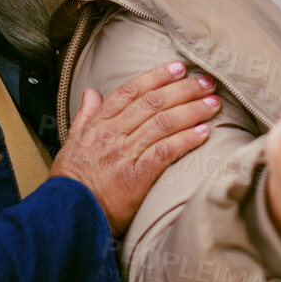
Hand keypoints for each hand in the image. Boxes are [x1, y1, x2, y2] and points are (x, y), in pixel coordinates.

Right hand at [51, 62, 219, 235]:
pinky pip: (165, 152)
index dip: (156, 77)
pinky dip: (186, 140)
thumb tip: (91, 92)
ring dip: (192, 110)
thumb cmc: (71, 181)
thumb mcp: (71, 142)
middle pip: (153, 103)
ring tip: (213, 103)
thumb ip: (85, 116)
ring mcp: (125, 154)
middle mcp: (114, 134)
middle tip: (207, 81)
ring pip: (163, 123)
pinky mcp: (137, 177)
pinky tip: (204, 133)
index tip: (178, 68)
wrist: (67, 214)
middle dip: (184, 89)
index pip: (131, 91)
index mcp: (99, 124)